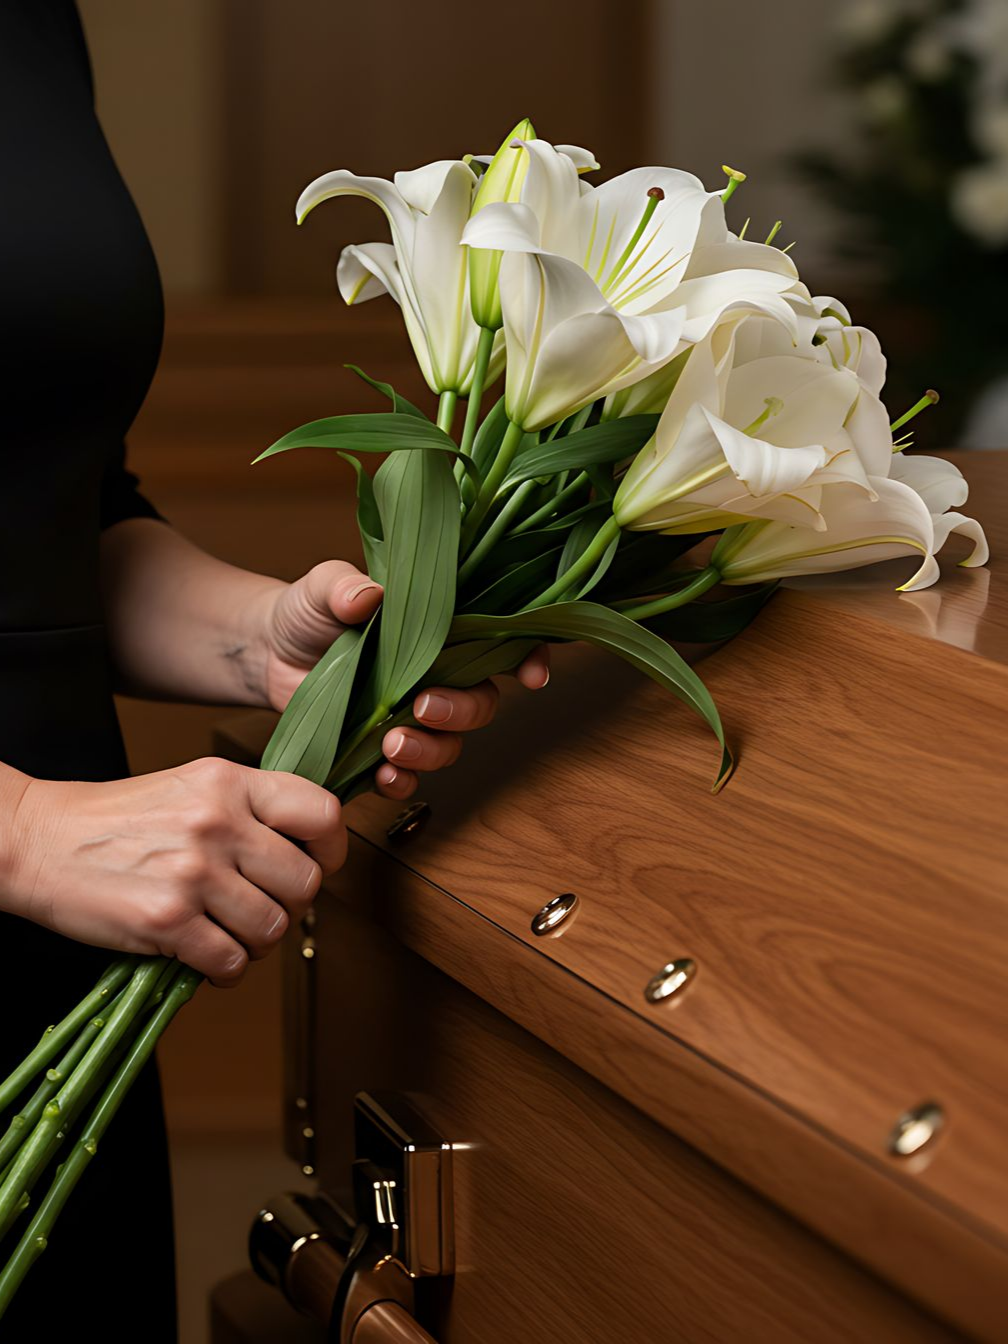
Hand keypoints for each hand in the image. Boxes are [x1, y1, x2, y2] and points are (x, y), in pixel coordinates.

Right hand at [3, 758, 344, 986]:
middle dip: (291, 904)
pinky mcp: (168, 920)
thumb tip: (309, 847)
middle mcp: (218, 823)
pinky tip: (206, 954)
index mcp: (230, 782)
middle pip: (306, 881)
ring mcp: (194, 872)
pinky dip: (225, 968)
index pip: (322, 813)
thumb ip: (250, 808)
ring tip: (231, 932)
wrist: (38, 841)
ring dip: (259, 941)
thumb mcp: (192, 786)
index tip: (319, 863)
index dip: (332, 848)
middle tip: (263, 906)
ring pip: (275, 926)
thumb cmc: (118, 818)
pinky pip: (232, 961)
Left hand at [261, 560, 549, 798]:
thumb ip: (344, 587)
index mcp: (439, 631)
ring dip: (430, 751)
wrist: (267, 652)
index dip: (527, 659)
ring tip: (392, 743)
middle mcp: (437, 677)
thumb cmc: (307, 611)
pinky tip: (383, 776)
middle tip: (422, 707)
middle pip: (481, 704)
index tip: (531, 677)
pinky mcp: (382, 750)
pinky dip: (402, 782)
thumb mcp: (323, 588)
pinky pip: (409, 778)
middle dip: (460, 712)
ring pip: (450, 745)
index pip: (500, 643)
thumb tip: (367, 596)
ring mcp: (413, 717)